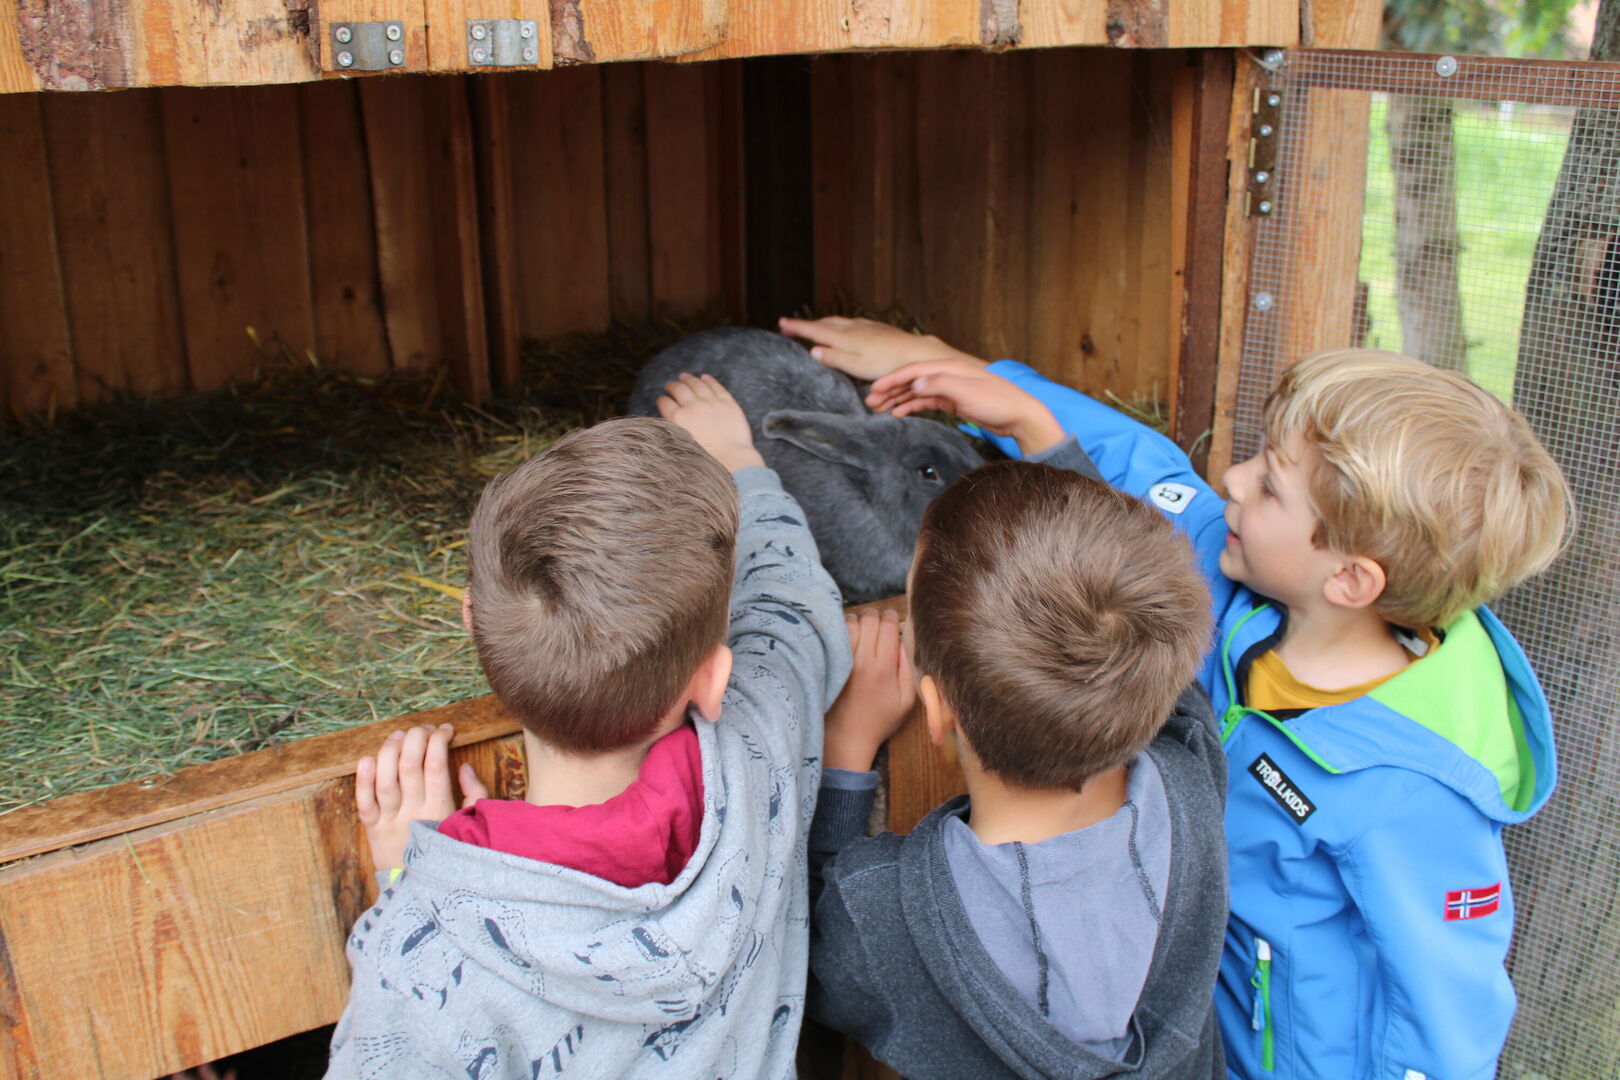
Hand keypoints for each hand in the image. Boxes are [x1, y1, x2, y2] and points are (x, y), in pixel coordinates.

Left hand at [356, 723, 488, 869]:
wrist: (420, 889)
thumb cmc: (449, 851)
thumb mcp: (471, 824)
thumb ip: (475, 795)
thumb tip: (464, 767)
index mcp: (439, 809)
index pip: (436, 764)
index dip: (439, 740)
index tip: (445, 729)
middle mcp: (413, 812)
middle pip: (409, 765)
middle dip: (415, 738)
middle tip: (421, 729)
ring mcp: (390, 821)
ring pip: (385, 779)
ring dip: (390, 751)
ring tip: (398, 736)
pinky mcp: (372, 830)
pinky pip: (363, 803)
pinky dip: (362, 780)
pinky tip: (367, 759)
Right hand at [656, 373, 765, 472]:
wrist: (732, 461)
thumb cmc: (706, 461)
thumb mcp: (682, 447)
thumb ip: (674, 432)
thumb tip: (670, 422)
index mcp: (678, 419)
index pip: (664, 402)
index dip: (662, 400)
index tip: (662, 399)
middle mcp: (693, 407)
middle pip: (679, 389)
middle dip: (672, 386)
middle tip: (669, 385)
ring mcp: (711, 403)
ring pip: (696, 383)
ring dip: (688, 379)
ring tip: (684, 377)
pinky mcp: (728, 402)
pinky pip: (716, 386)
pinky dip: (708, 380)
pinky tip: (704, 377)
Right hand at [778, 316, 986, 380]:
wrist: (919, 354)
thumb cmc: (889, 365)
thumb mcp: (858, 367)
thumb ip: (835, 359)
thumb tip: (812, 350)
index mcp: (845, 338)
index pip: (815, 331)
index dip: (797, 327)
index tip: (781, 323)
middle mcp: (854, 328)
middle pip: (825, 323)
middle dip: (806, 325)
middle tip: (790, 325)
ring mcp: (867, 326)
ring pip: (839, 322)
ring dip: (823, 323)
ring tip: (813, 326)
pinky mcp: (878, 329)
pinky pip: (852, 323)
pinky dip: (840, 324)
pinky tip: (846, 327)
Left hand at [824, 609, 916, 771]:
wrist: (846, 738)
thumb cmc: (879, 721)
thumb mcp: (906, 701)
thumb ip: (909, 669)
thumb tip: (904, 641)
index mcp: (884, 668)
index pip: (888, 625)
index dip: (891, 616)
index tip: (891, 620)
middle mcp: (862, 660)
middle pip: (869, 618)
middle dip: (875, 616)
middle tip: (877, 624)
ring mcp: (842, 660)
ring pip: (850, 621)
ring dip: (858, 621)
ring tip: (861, 630)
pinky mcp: (828, 662)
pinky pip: (835, 633)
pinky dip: (842, 629)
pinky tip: (846, 637)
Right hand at [866, 359, 1065, 455]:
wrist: (1019, 416)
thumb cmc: (998, 402)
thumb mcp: (967, 393)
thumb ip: (939, 385)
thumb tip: (914, 383)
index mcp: (949, 367)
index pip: (913, 371)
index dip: (891, 379)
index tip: (874, 389)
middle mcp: (947, 374)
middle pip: (911, 380)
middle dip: (889, 390)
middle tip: (870, 402)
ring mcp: (950, 388)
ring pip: (916, 391)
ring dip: (897, 399)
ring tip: (878, 409)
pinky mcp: (953, 401)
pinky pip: (926, 401)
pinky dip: (911, 406)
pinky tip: (898, 413)